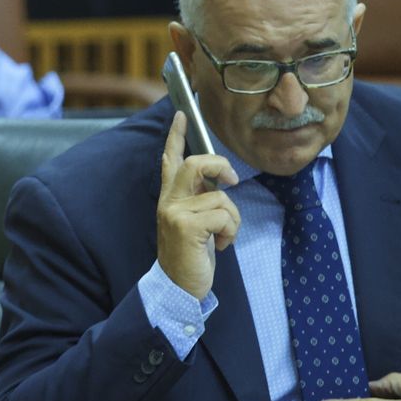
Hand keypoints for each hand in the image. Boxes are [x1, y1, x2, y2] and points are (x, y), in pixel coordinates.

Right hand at [156, 111, 239, 298]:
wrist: (178, 286)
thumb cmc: (190, 254)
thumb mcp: (193, 221)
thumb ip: (199, 198)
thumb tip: (219, 180)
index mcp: (170, 197)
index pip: (170, 159)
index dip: (176, 135)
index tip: (182, 114)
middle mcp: (169, 201)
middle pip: (196, 164)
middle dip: (219, 167)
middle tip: (231, 180)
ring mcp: (175, 212)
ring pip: (220, 196)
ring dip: (232, 219)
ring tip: (222, 237)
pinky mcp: (186, 226)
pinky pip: (224, 215)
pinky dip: (230, 232)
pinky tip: (220, 246)